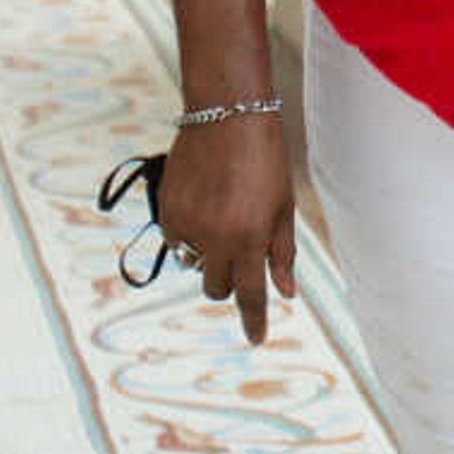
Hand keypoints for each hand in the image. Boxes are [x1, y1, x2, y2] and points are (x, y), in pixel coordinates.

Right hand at [155, 109, 297, 343]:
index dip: (254, 319)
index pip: (250, 293)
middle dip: (229, 281)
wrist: (227, 115)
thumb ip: (282, 252)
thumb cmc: (266, 158)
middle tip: (240, 250)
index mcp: (250, 237)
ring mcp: (188, 226)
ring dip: (209, 256)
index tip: (256, 338)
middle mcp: (215, 237)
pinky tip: (205, 202)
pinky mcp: (167, 212)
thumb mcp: (284, 205)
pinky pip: (178, 241)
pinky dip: (191, 234)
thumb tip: (285, 292)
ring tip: (224, 215)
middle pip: (218, 287)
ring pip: (195, 265)